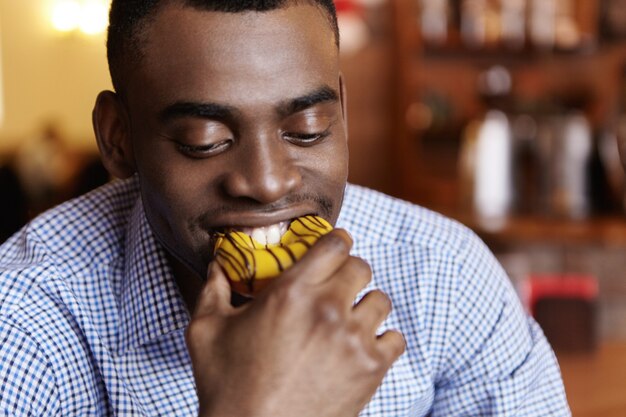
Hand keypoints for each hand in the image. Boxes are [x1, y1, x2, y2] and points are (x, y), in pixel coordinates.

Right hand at [185, 229, 405, 416]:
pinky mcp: (371, 369)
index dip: (337, 240)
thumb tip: (216, 265)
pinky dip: (382, 340)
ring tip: (350, 319)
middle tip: (338, 285)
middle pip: (361, 267)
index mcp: (291, 292)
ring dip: (366, 305)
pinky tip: (362, 347)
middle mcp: (328, 309)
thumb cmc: (227, 388)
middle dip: (349, 272)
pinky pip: (394, 339)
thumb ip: (213, 290)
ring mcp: (353, 340)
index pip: (333, 244)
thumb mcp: (206, 332)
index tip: (336, 246)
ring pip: (380, 300)